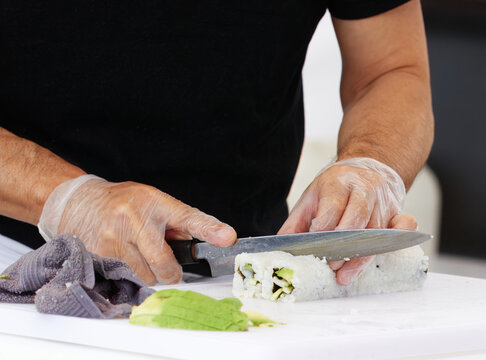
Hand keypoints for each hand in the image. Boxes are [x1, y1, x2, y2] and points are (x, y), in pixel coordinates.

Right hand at [38, 175, 236, 284]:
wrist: (81, 202)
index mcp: (154, 203)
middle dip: (169, 271)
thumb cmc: (124, 202)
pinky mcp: (99, 254)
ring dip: (148, 274)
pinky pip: (125, 278)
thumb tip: (207, 242)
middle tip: (167, 266)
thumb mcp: (154, 202)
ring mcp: (113, 238)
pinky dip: (130, 275)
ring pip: (145, 276)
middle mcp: (134, 219)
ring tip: (140, 255)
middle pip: (163, 263)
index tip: (227, 238)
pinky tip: (124, 259)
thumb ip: (179, 222)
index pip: (187, 217)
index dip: (209, 229)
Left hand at [278, 157, 409, 284]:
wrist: (366, 169)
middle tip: (330, 265)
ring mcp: (383, 200)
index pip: (332, 208)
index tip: (314, 247)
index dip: (322, 230)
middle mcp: (364, 189)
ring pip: (376, 232)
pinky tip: (384, 252)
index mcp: (339, 182)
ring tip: (344, 274)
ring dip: (360, 257)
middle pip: (356, 220)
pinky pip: (405, 224)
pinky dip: (398, 238)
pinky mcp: (397, 211)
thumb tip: (280, 247)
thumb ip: (296, 223)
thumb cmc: (336, 187)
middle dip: (342, 247)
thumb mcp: (311, 197)